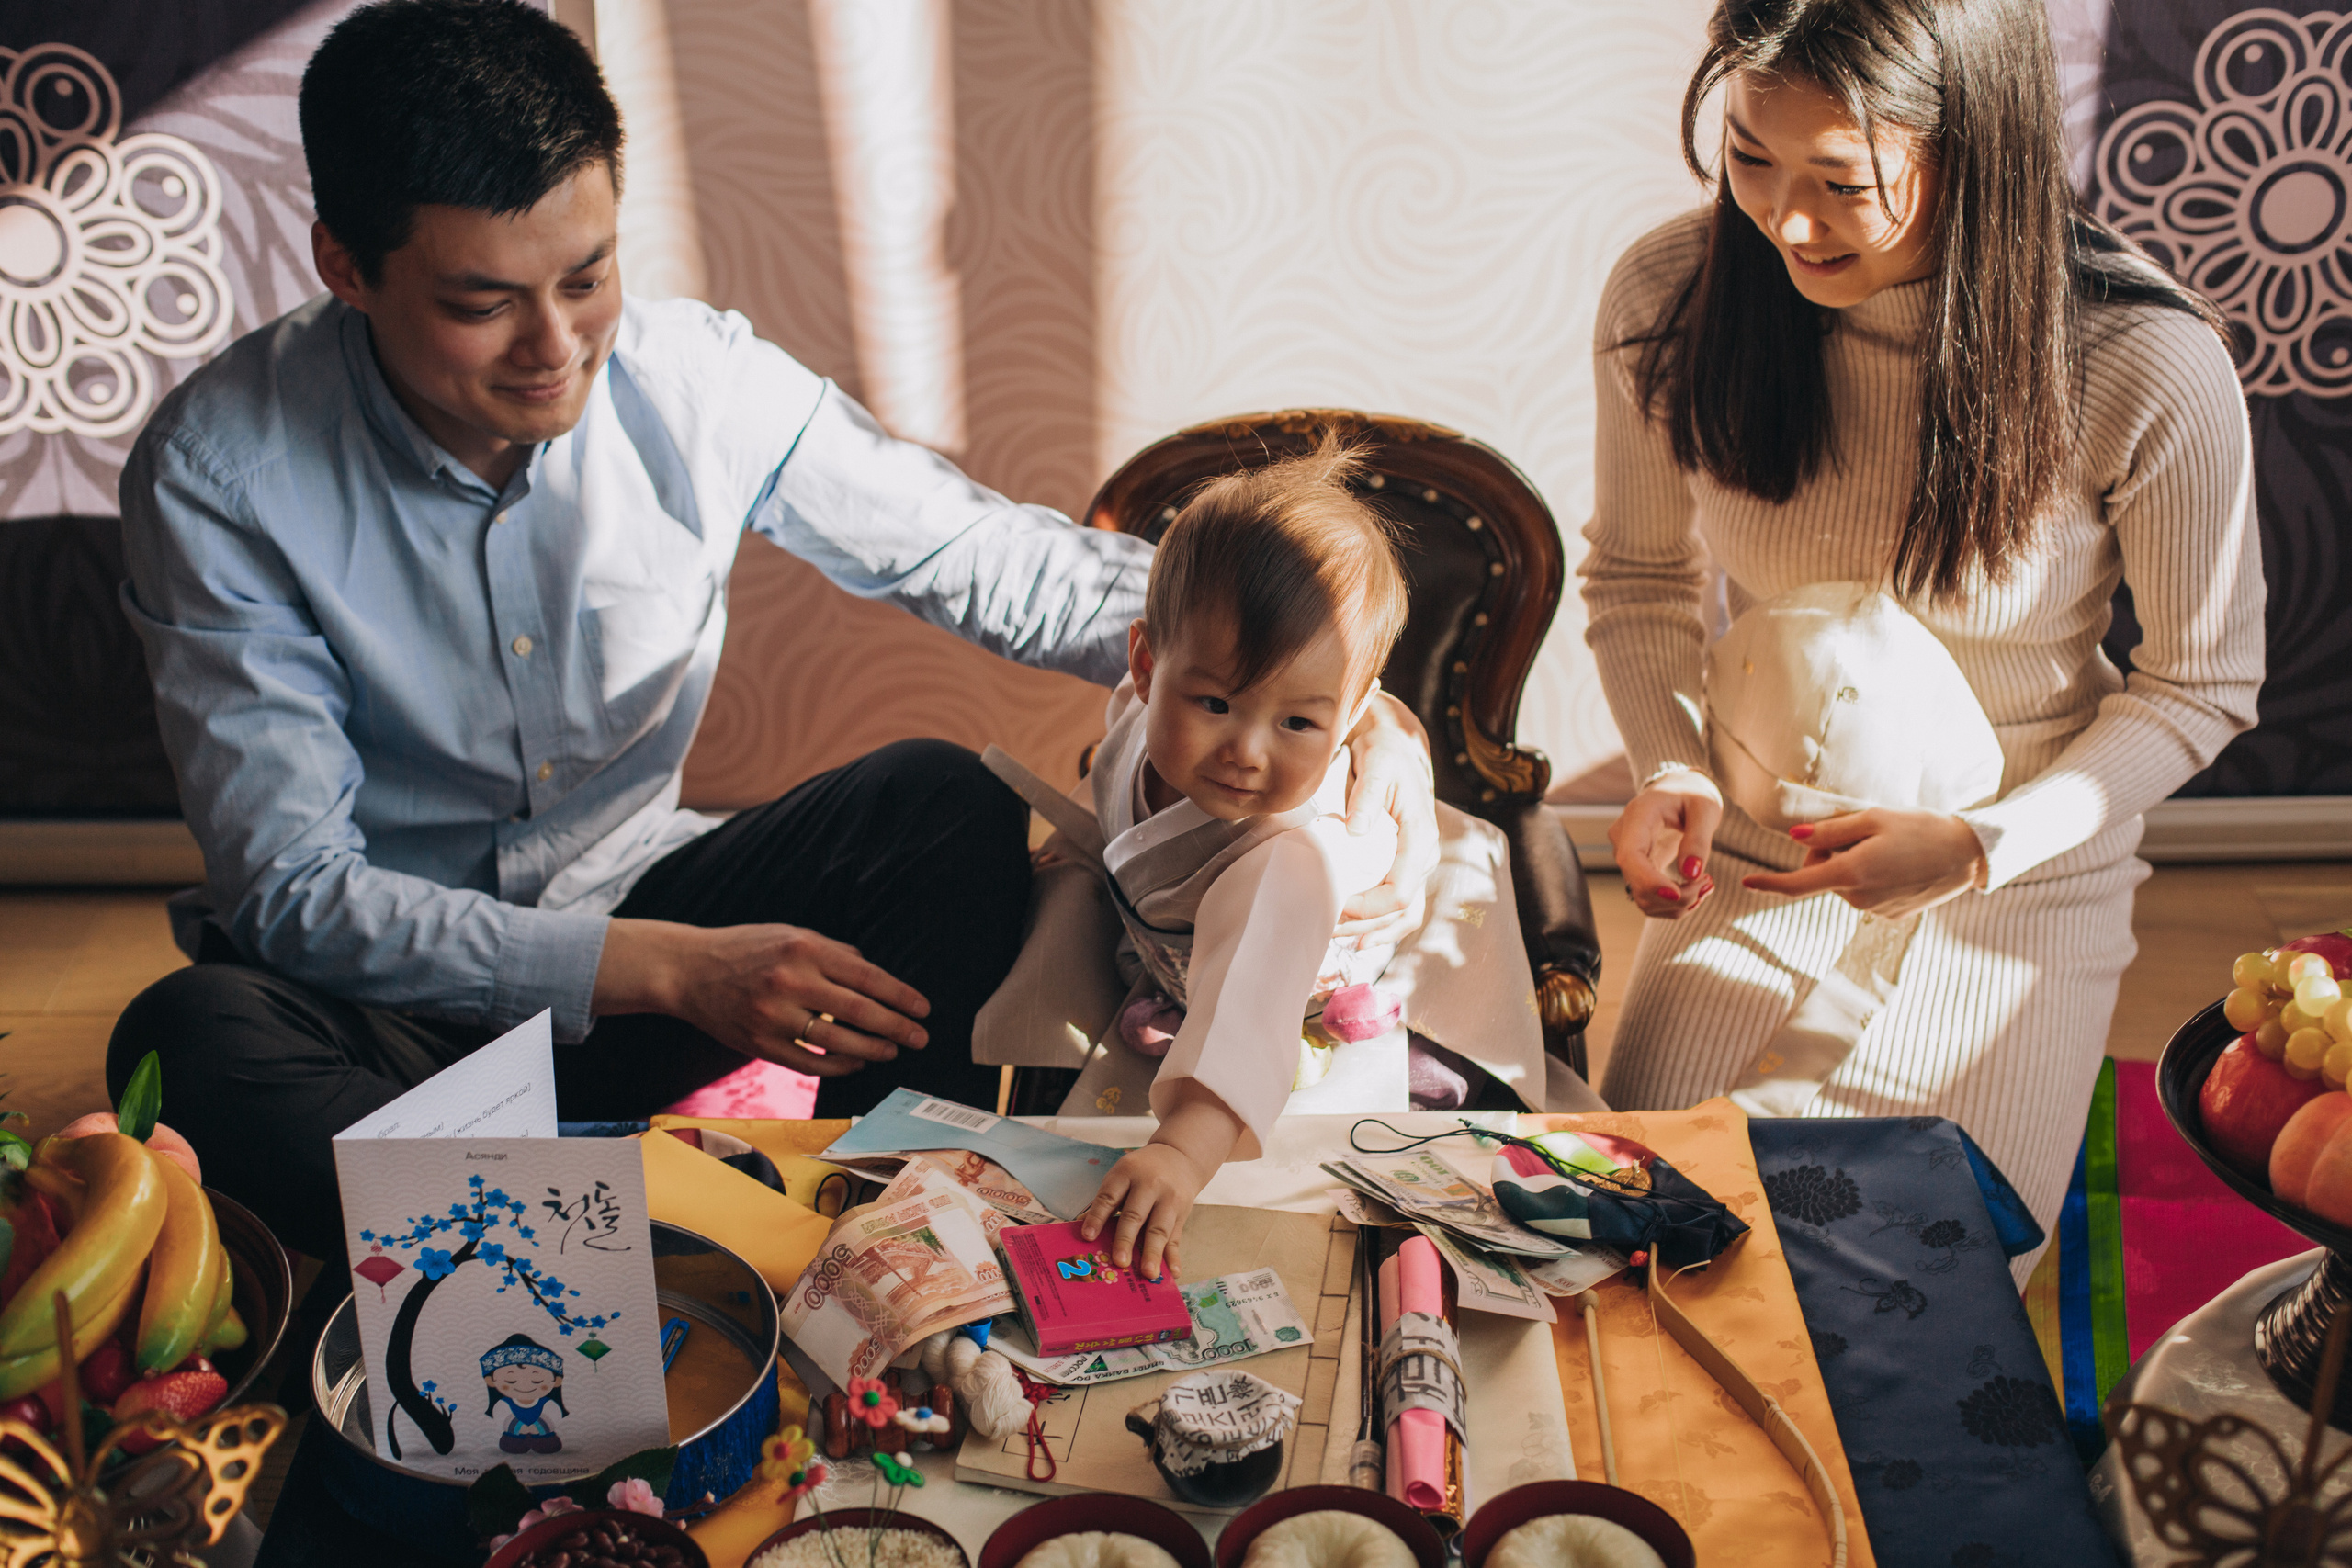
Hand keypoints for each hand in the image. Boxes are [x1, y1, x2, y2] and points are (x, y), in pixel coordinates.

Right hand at [592, 918, 929, 1076]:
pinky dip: (839, 1065)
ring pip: (837, 1042)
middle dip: (897, 1027)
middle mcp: (790, 981)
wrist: (688, 970)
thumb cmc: (747, 949)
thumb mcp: (790, 935)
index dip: (900, 996)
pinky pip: (809, 1062)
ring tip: (892, 1050)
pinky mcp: (759, 1043)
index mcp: (804, 949)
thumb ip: (834, 952)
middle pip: (859, 1011)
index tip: (923, 1009)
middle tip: (920, 1037)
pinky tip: (857, 1062)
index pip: (867, 976)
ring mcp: (773, 1015)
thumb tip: (875, 974)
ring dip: (872, 1049)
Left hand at [1078, 1142, 1207, 1282]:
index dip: (1097, 1217)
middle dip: (1126, 1239)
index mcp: (1127, 1173)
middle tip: (1119, 1262)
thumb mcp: (1122, 1175)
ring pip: (1159, 1229)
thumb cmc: (1141, 1172)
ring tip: (1147, 1273)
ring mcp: (1168, 1200)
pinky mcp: (1182, 1213)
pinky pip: (1176, 1237)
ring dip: (1153, 1252)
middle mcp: (1149, 1185)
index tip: (1087, 1236)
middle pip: (1135, 1214)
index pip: (1109, 1197)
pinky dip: (1174, 1256)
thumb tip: (1083, 1230)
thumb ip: (1106, 1200)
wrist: (1179, 1156)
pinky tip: (1173, 1272)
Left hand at [1337, 690, 1437, 939]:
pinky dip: (1380, 924)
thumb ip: (1367, 797)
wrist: (1399, 747)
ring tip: (1340, 938)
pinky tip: (1356, 933)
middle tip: (1329, 930)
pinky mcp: (1404, 864)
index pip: (1401, 891)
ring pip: (1404, 914)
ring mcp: (1416, 863)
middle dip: (1366, 927)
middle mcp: (1424, 856)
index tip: (1338, 905)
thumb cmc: (1387, 755)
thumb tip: (1355, 831)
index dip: (1370, 908)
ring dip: (1374, 932)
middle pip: (1401, 910)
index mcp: (1420, 837)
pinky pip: (1399, 904)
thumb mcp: (1376, 766)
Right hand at [1607, 769, 1721, 918]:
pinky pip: (1649, 897)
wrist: (1677, 791)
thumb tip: (1690, 874)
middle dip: (1675, 896)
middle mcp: (1623, 838)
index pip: (1630, 857)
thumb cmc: (1691, 794)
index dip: (1649, 881)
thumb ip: (1698, 839)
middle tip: (1708, 883)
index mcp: (1637, 816)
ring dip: (1676, 904)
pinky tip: (1694, 890)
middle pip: (1637, 883)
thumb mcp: (1705, 808)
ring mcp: (1627, 857)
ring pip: (1642, 897)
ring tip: (1705, 886)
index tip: (1678, 894)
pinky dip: (1673, 904)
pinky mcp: (1637, 870)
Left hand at [1741, 809, 1987, 918]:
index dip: (1769, 883)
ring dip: (1852, 864)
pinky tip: (1899, 863)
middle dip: (1828, 853)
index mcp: (1851, 874)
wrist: (1968, 854)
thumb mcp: (1873, 819)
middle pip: (1823, 874)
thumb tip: (1793, 839)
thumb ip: (1830, 832)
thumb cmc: (1920, 828)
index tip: (1745, 882)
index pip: (1798, 884)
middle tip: (1860, 831)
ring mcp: (1876, 910)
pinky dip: (1872, 876)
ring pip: (1845, 883)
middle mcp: (1859, 898)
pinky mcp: (1892, 915)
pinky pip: (1866, 893)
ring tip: (1888, 846)